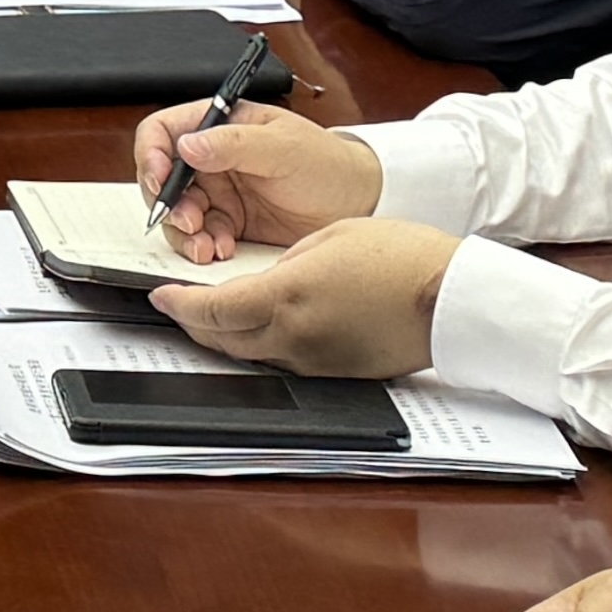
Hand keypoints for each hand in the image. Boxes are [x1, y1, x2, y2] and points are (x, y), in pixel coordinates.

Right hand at [127, 96, 384, 250]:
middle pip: (162, 179)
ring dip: (184, 233)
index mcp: (220, 126)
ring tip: (206, 246)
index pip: (163, 132)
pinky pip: (199, 238)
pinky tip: (221, 251)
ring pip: (176, 214)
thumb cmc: (328, 164)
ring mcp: (218, 195)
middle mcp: (212, 159)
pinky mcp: (228, 226)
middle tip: (188, 221)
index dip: (151, 154)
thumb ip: (234, 144)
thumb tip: (188, 145)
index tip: (160, 178)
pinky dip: (203, 247)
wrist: (358, 205)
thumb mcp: (283, 146)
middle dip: (168, 204)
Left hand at [152, 214, 457, 378]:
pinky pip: (282, 362)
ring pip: (248, 355)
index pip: (209, 309)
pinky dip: (261, 346)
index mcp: (286, 296)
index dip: (177, 304)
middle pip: (220, 340)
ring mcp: (313, 361)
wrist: (450, 299)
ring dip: (224, 338)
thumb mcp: (329, 237)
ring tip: (213, 316)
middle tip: (178, 306)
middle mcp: (293, 336)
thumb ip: (285, 261)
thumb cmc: (402, 259)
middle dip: (192, 324)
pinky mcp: (333, 373)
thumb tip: (263, 277)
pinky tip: (263, 328)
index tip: (161, 295)